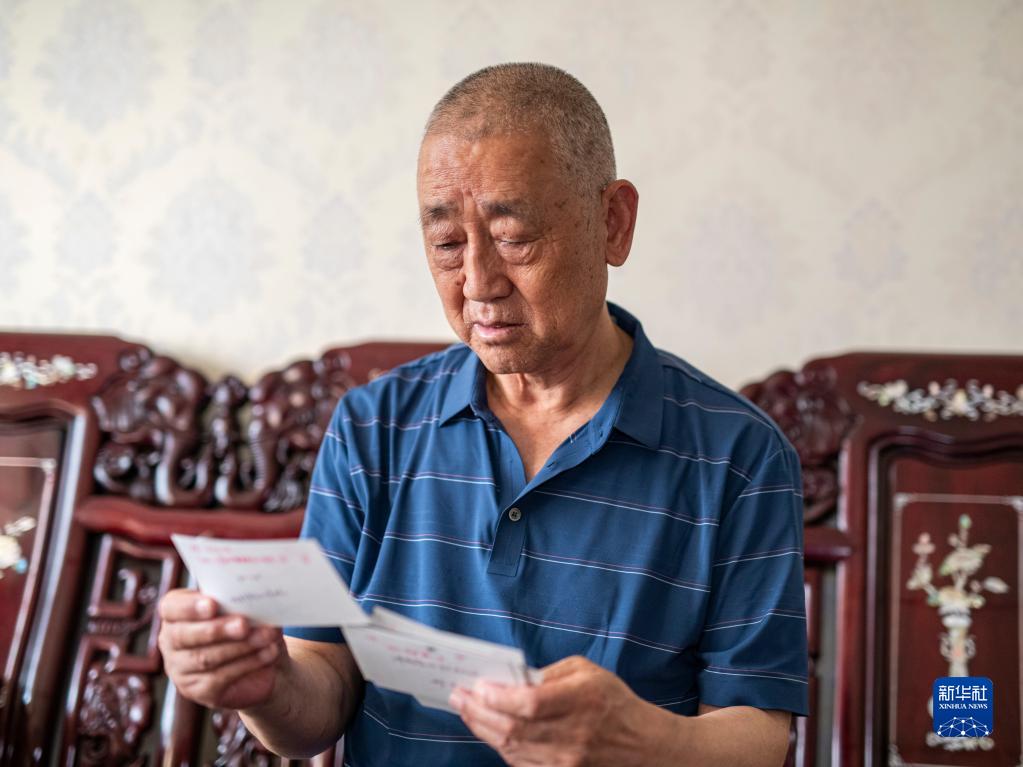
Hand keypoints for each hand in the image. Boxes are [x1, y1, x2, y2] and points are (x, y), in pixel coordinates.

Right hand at [157, 588, 285, 710]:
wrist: (260, 662)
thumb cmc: (246, 624)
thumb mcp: (243, 609)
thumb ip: (240, 603)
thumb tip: (257, 600)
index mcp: (175, 613)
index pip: (171, 608)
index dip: (189, 607)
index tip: (212, 604)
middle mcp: (171, 641)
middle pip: (185, 636)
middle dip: (217, 629)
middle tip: (244, 624)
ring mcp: (180, 669)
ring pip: (206, 658)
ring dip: (240, 646)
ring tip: (266, 636)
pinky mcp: (197, 690)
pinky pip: (219, 677)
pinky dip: (247, 663)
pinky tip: (267, 653)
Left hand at [449, 655, 660, 766]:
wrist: (642, 746)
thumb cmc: (612, 702)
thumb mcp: (586, 672)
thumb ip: (549, 674)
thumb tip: (511, 678)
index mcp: (582, 700)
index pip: (530, 704)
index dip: (498, 697)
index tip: (477, 686)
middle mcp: (573, 735)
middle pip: (513, 729)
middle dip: (478, 712)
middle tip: (458, 696)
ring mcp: (566, 761)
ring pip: (511, 749)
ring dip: (483, 729)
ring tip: (467, 711)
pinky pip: (520, 763)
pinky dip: (500, 746)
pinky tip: (489, 730)